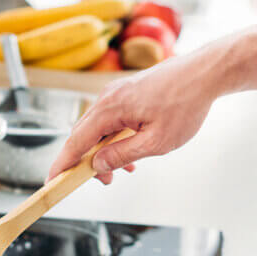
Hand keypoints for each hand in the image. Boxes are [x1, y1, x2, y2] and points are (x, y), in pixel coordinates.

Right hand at [46, 53, 216, 183]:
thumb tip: (98, 164)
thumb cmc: (186, 103)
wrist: (204, 73)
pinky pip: (111, 119)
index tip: (52, 181)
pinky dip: (116, 137)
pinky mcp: (126, 93)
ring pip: (99, 128)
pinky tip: (133, 151)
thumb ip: (123, 154)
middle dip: (89, 161)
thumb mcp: (156, 141)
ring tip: (126, 169)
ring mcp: (116, 93)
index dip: (63, 164)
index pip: (76, 141)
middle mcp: (108, 97)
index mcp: (110, 107)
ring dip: (106, 150)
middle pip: (84, 135)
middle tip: (104, 180)